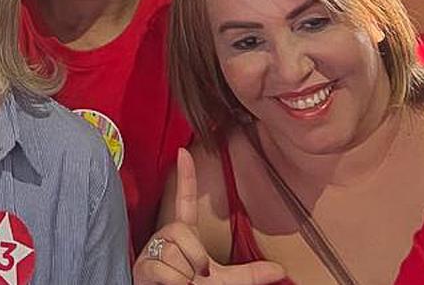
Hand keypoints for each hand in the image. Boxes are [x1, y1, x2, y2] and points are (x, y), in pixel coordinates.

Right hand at [132, 149, 286, 284]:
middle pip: (182, 232)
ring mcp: (154, 249)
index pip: (186, 200)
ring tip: (179, 282)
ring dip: (184, 276)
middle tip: (193, 276)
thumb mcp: (224, 282)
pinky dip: (173, 283)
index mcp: (186, 234)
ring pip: (174, 252)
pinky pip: (165, 269)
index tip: (183, 152)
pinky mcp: (144, 265)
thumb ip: (250, 274)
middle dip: (195, 260)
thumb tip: (279, 269)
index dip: (186, 176)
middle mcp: (169, 236)